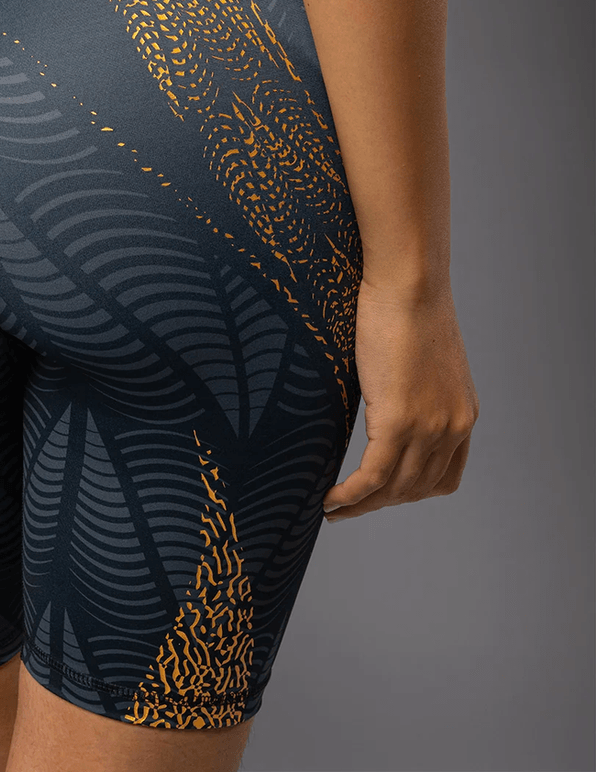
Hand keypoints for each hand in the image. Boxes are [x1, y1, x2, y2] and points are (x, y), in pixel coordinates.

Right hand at [323, 280, 477, 522]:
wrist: (409, 282)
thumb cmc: (405, 304)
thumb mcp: (417, 356)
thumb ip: (410, 387)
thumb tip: (381, 395)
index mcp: (462, 413)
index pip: (444, 477)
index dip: (409, 493)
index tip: (377, 495)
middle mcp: (453, 426)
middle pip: (416, 489)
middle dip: (379, 505)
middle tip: (344, 509)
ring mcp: (429, 427)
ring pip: (395, 489)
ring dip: (362, 506)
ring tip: (332, 509)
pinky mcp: (400, 421)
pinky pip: (374, 476)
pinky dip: (351, 496)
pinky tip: (329, 500)